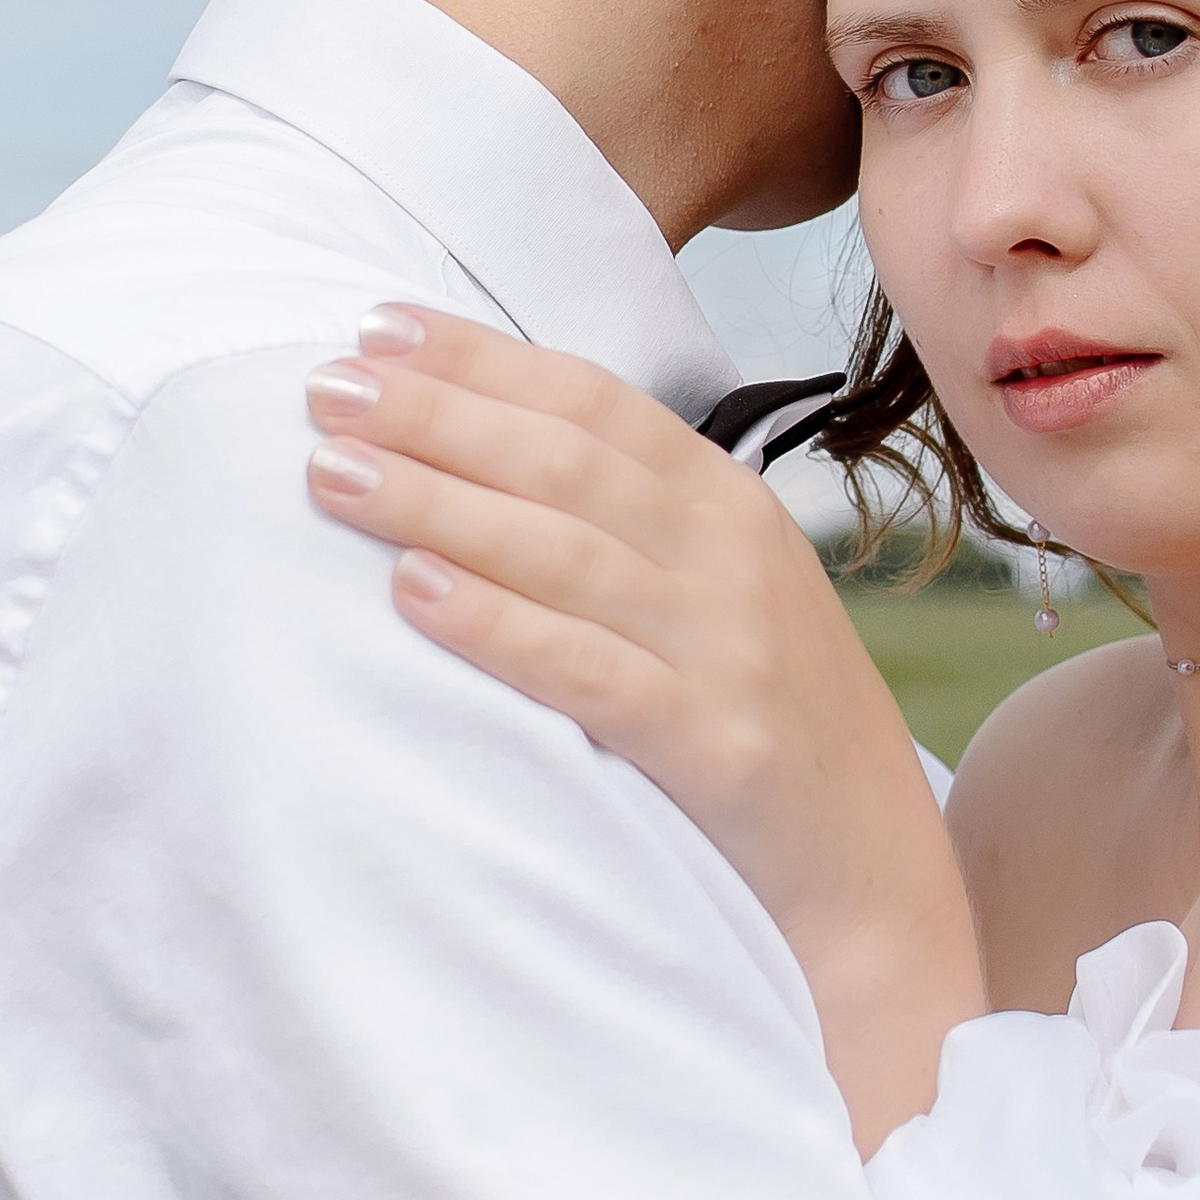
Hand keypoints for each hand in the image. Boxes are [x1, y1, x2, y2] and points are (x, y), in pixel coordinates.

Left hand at [305, 306, 984, 1148]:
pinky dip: (499, 626)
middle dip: (435, 414)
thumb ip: (633, 522)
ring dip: (438, 503)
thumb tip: (484, 451)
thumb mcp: (722, 593)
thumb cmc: (769, 722)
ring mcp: (729, 649)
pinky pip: (590, 672)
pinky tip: (415, 593)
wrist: (876, 872)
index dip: (481, 360)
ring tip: (333, 473)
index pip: (592, 403)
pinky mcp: (715, 745)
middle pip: (564, 461)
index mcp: (730, 505)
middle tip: (323, 389)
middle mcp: (733, 558)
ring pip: (565, 551)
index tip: (376, 328)